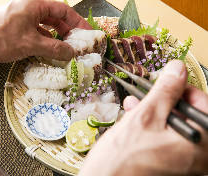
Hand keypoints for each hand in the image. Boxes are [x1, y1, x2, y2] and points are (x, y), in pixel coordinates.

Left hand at [0, 0, 90, 62]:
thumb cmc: (0, 38)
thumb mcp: (31, 43)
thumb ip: (54, 48)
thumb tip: (72, 53)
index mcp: (35, 4)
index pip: (63, 10)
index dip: (77, 21)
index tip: (87, 32)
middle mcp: (31, 8)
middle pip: (57, 17)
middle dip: (69, 30)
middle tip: (79, 43)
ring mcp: (25, 18)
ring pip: (49, 25)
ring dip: (59, 37)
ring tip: (68, 48)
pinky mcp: (20, 27)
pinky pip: (40, 32)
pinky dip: (48, 41)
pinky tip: (53, 50)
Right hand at [79, 60, 207, 175]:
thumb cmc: (122, 159)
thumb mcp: (145, 116)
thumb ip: (166, 91)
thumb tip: (177, 70)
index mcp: (197, 145)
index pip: (204, 107)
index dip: (186, 91)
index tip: (171, 84)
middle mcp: (195, 157)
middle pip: (187, 117)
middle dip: (165, 101)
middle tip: (151, 94)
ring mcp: (181, 162)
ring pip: (173, 126)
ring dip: (155, 112)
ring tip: (136, 104)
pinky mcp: (167, 163)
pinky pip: (165, 138)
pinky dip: (152, 125)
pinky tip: (135, 117)